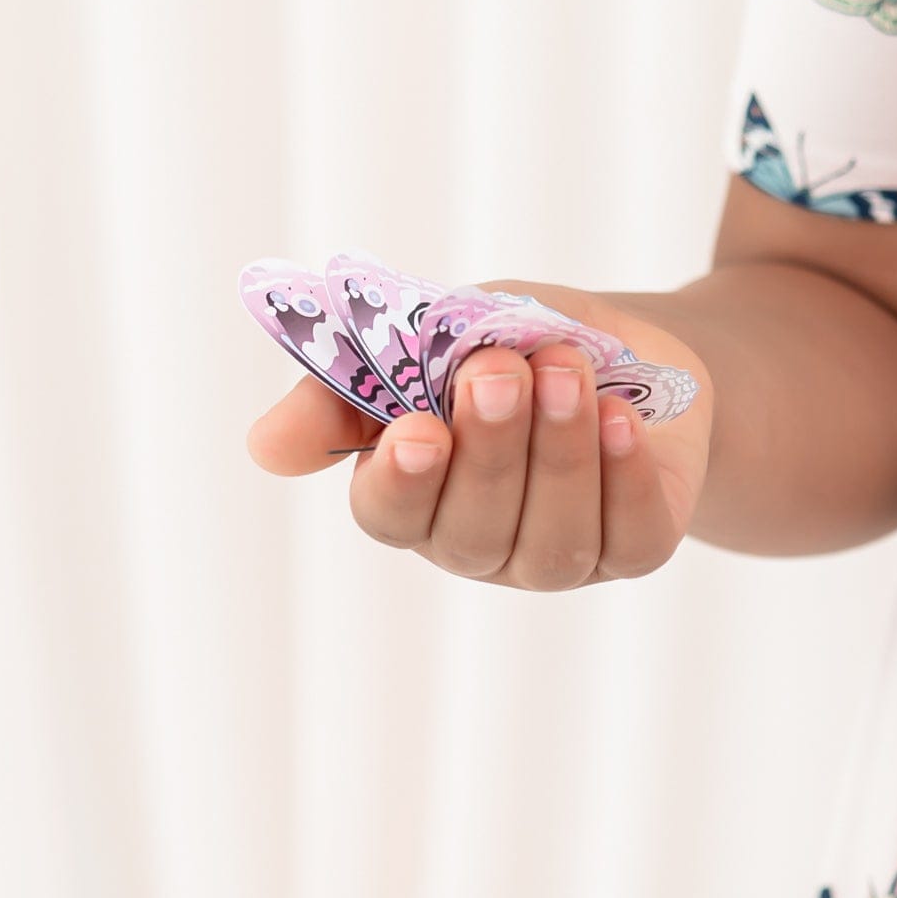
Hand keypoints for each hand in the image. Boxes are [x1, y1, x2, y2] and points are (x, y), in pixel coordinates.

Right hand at [242, 280, 712, 584]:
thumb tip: (263, 448)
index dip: (403, 481)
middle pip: (473, 529)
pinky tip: (621, 418)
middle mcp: (479, 542)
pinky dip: (624, 478)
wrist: (621, 345)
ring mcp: (555, 558)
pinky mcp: (633, 548)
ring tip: (567, 370)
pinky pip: (629, 538)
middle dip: (491, 448)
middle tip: (501, 368)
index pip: (390, 516)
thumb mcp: (425, 339)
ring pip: (552, 539)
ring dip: (560, 452)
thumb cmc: (508, 344)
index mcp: (413, 495)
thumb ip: (349, 388)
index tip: (419, 428)